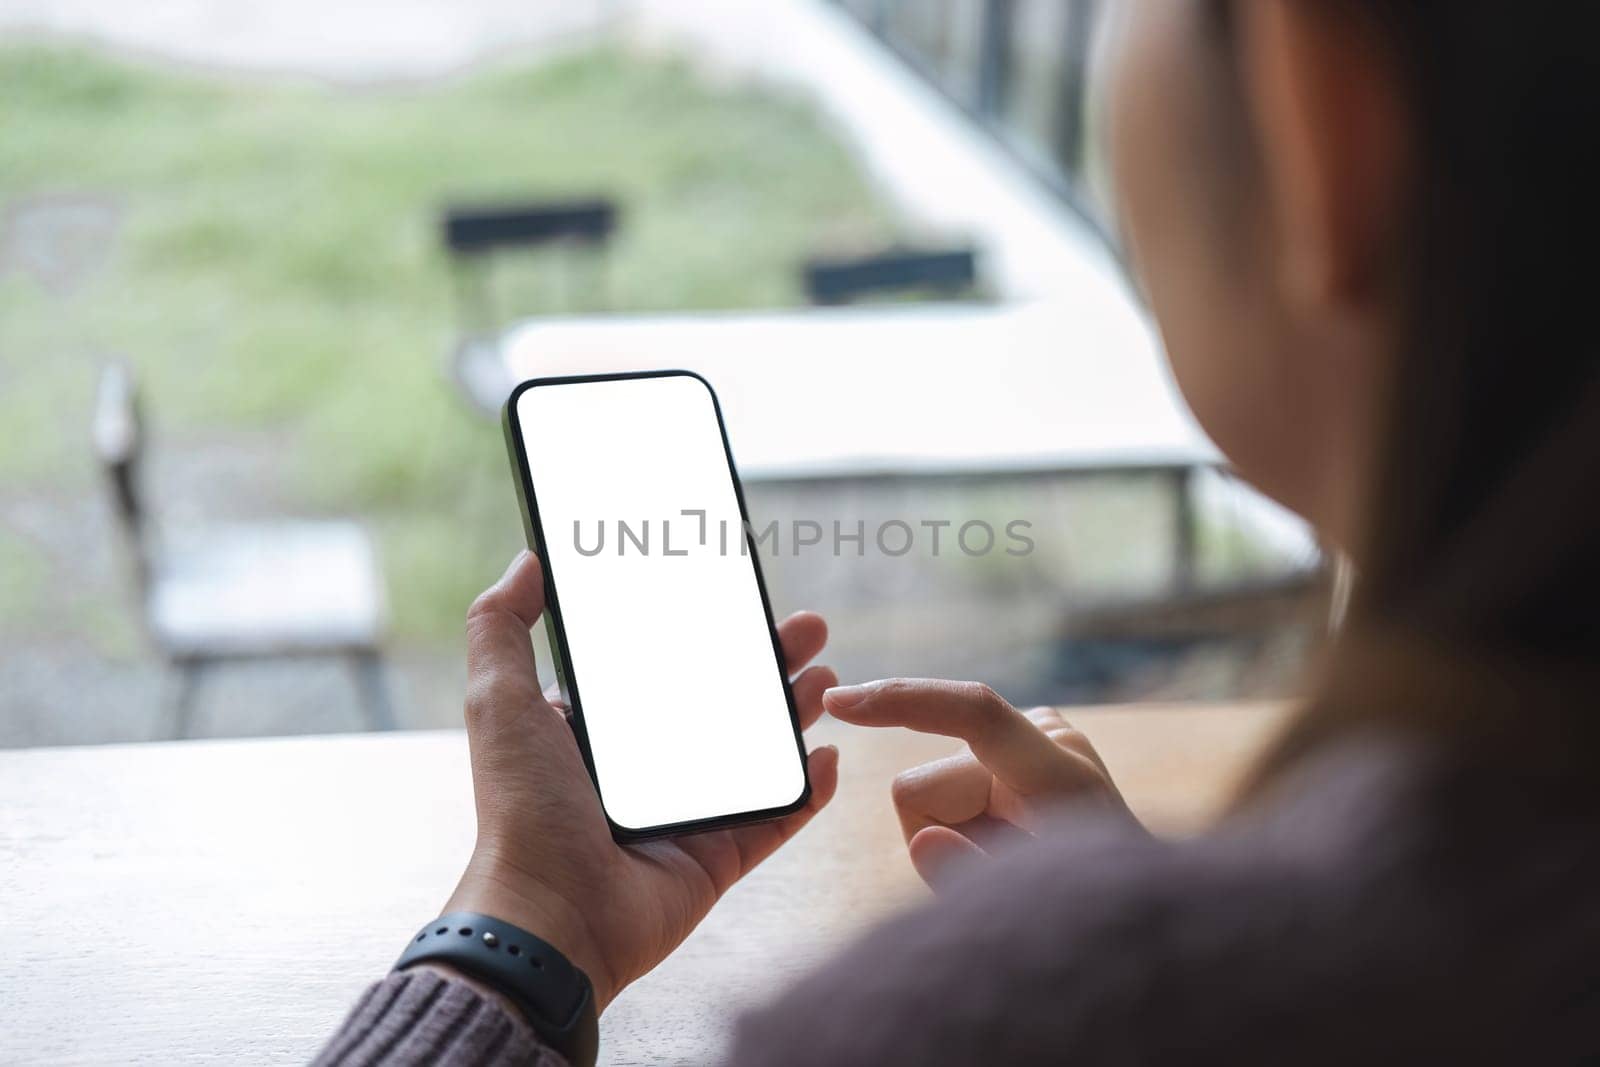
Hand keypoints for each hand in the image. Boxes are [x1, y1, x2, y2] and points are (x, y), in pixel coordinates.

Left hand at [443, 551, 839, 1011]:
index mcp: (599, 732)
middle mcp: (646, 771)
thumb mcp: (499, 701)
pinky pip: (775, 820)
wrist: (551, 917)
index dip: (704, 632)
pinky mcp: (716, 860)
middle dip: (768, 663)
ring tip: (828, 677)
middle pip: (723, 703)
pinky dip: (806, 791)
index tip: (739, 595)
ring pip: (756, 754)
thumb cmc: (521, 809)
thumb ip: (501, 626)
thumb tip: (527, 560)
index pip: (663, 669)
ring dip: (794, 714)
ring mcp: (686, 816)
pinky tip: (826, 756)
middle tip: (809, 628)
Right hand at [822, 679, 1132, 889]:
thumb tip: (923, 839)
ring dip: (954, 835)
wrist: (1139, 910)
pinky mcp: (1014, 746)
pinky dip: (960, 823)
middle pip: (923, 785)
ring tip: (1011, 862)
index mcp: (1063, 773)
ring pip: (926, 792)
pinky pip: (945, 785)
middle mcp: (1047, 740)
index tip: (841, 704)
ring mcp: (1033, 738)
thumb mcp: (1039, 915)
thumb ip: (976, 879)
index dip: (904, 702)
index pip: (974, 712)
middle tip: (1000, 876)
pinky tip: (1005, 840)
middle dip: (940, 839)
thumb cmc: (1092, 915)